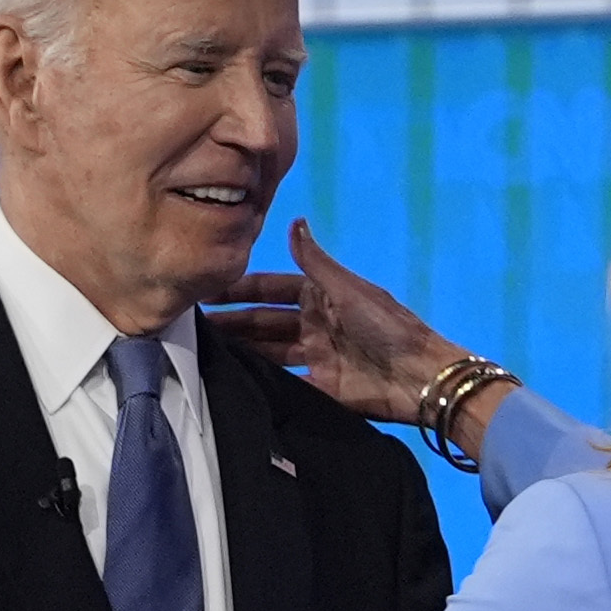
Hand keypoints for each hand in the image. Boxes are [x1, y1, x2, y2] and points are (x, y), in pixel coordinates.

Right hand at [217, 220, 473, 426]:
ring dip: (240, 350)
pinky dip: (261, 381)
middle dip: (231, 322)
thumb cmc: (387, 326)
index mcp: (321, 296)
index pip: (271, 290)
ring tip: (200, 351)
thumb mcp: (348, 289)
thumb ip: (316, 260)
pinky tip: (231, 379)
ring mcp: (317, 357)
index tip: (206, 288)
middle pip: (264, 322)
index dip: (240, 289)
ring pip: (268, 352)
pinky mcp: (321, 388)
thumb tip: (294, 221)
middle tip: (190, 324)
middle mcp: (315, 325)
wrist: (420, 376)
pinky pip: (284, 383)